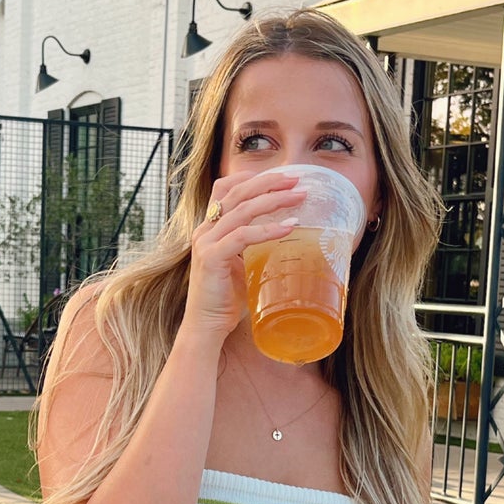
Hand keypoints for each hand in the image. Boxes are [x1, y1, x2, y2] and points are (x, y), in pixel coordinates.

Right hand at [180, 170, 305, 341]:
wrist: (205, 326)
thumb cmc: (225, 300)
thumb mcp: (239, 264)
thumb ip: (251, 246)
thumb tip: (282, 234)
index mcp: (209, 228)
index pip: (224, 188)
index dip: (249, 177)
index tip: (278, 176)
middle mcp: (205, 230)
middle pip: (237, 192)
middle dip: (269, 182)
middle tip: (297, 179)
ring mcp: (206, 242)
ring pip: (242, 209)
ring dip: (274, 200)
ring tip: (299, 197)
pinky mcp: (212, 258)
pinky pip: (243, 236)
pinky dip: (268, 229)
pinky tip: (290, 227)